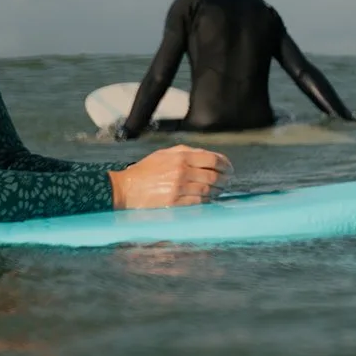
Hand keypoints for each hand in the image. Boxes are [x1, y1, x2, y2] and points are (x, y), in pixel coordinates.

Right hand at [108, 145, 232, 209]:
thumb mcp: (164, 154)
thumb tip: (208, 156)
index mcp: (180, 157)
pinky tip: (208, 199)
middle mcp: (182, 171)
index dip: (225, 164)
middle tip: (226, 181)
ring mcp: (179, 188)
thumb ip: (186, 152)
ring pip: (208, 190)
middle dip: (224, 179)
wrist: (127, 189)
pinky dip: (207, 201)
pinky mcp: (175, 203)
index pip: (212, 159)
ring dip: (217, 191)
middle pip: (214, 176)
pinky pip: (199, 202)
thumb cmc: (145, 171)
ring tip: (219, 190)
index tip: (229, 168)